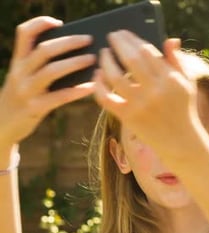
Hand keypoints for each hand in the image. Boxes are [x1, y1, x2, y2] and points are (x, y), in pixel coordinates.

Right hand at [0, 16, 95, 147]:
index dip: (40, 24)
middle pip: (44, 51)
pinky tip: (92, 86)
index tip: (59, 22)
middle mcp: (19, 73)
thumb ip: (42, 66)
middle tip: (89, 39)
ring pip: (51, 71)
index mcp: (18, 62)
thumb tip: (78, 54)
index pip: (24, 34)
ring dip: (74, 63)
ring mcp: (26, 90)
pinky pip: (59, 96)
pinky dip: (77, 91)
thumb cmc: (24, 98)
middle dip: (68, 42)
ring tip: (93, 59)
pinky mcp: (34, 108)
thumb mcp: (26, 78)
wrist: (3, 126)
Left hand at [93, 31, 202, 160]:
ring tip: (103, 53)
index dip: (133, 39)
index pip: (147, 51)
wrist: (180, 141)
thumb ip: (177, 61)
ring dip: (105, 62)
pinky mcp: (128, 117)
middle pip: (130, 60)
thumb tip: (169, 40)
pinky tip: (98, 75)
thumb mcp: (187, 83)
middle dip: (118, 44)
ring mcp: (140, 105)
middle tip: (111, 35)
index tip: (124, 33)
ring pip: (115, 77)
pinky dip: (98, 85)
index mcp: (171, 80)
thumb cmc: (183, 108)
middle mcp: (155, 91)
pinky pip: (106, 98)